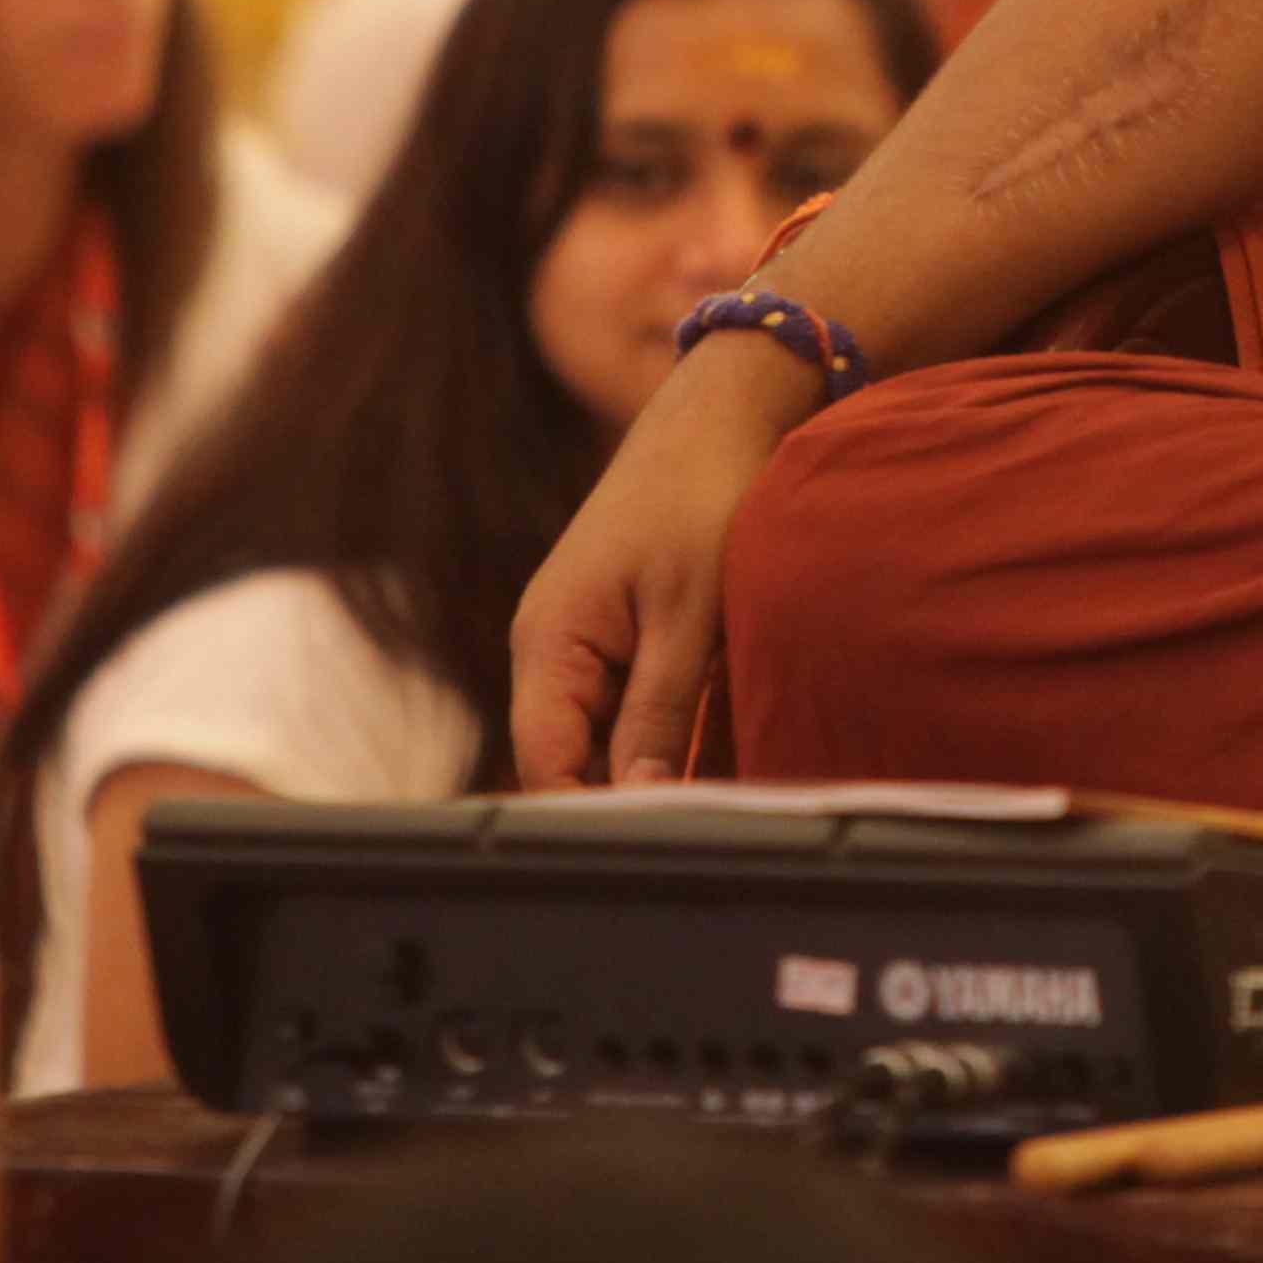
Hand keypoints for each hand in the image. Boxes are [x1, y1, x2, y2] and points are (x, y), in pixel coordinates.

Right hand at [509, 338, 820, 787]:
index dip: (587, 814)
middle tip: (695, 831)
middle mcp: (551, 647)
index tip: (650, 846)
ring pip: (603, 734)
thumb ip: (658, 711)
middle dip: (623, 796)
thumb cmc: (701, 497)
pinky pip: (627, 701)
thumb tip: (636, 796)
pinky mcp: (618, 630)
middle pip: (570, 757)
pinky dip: (662, 725)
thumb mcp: (690, 615)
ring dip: (649, 762)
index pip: (544, 764)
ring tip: (709, 793)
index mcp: (548, 642)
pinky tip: (708, 743)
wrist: (718, 416)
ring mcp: (582, 639)